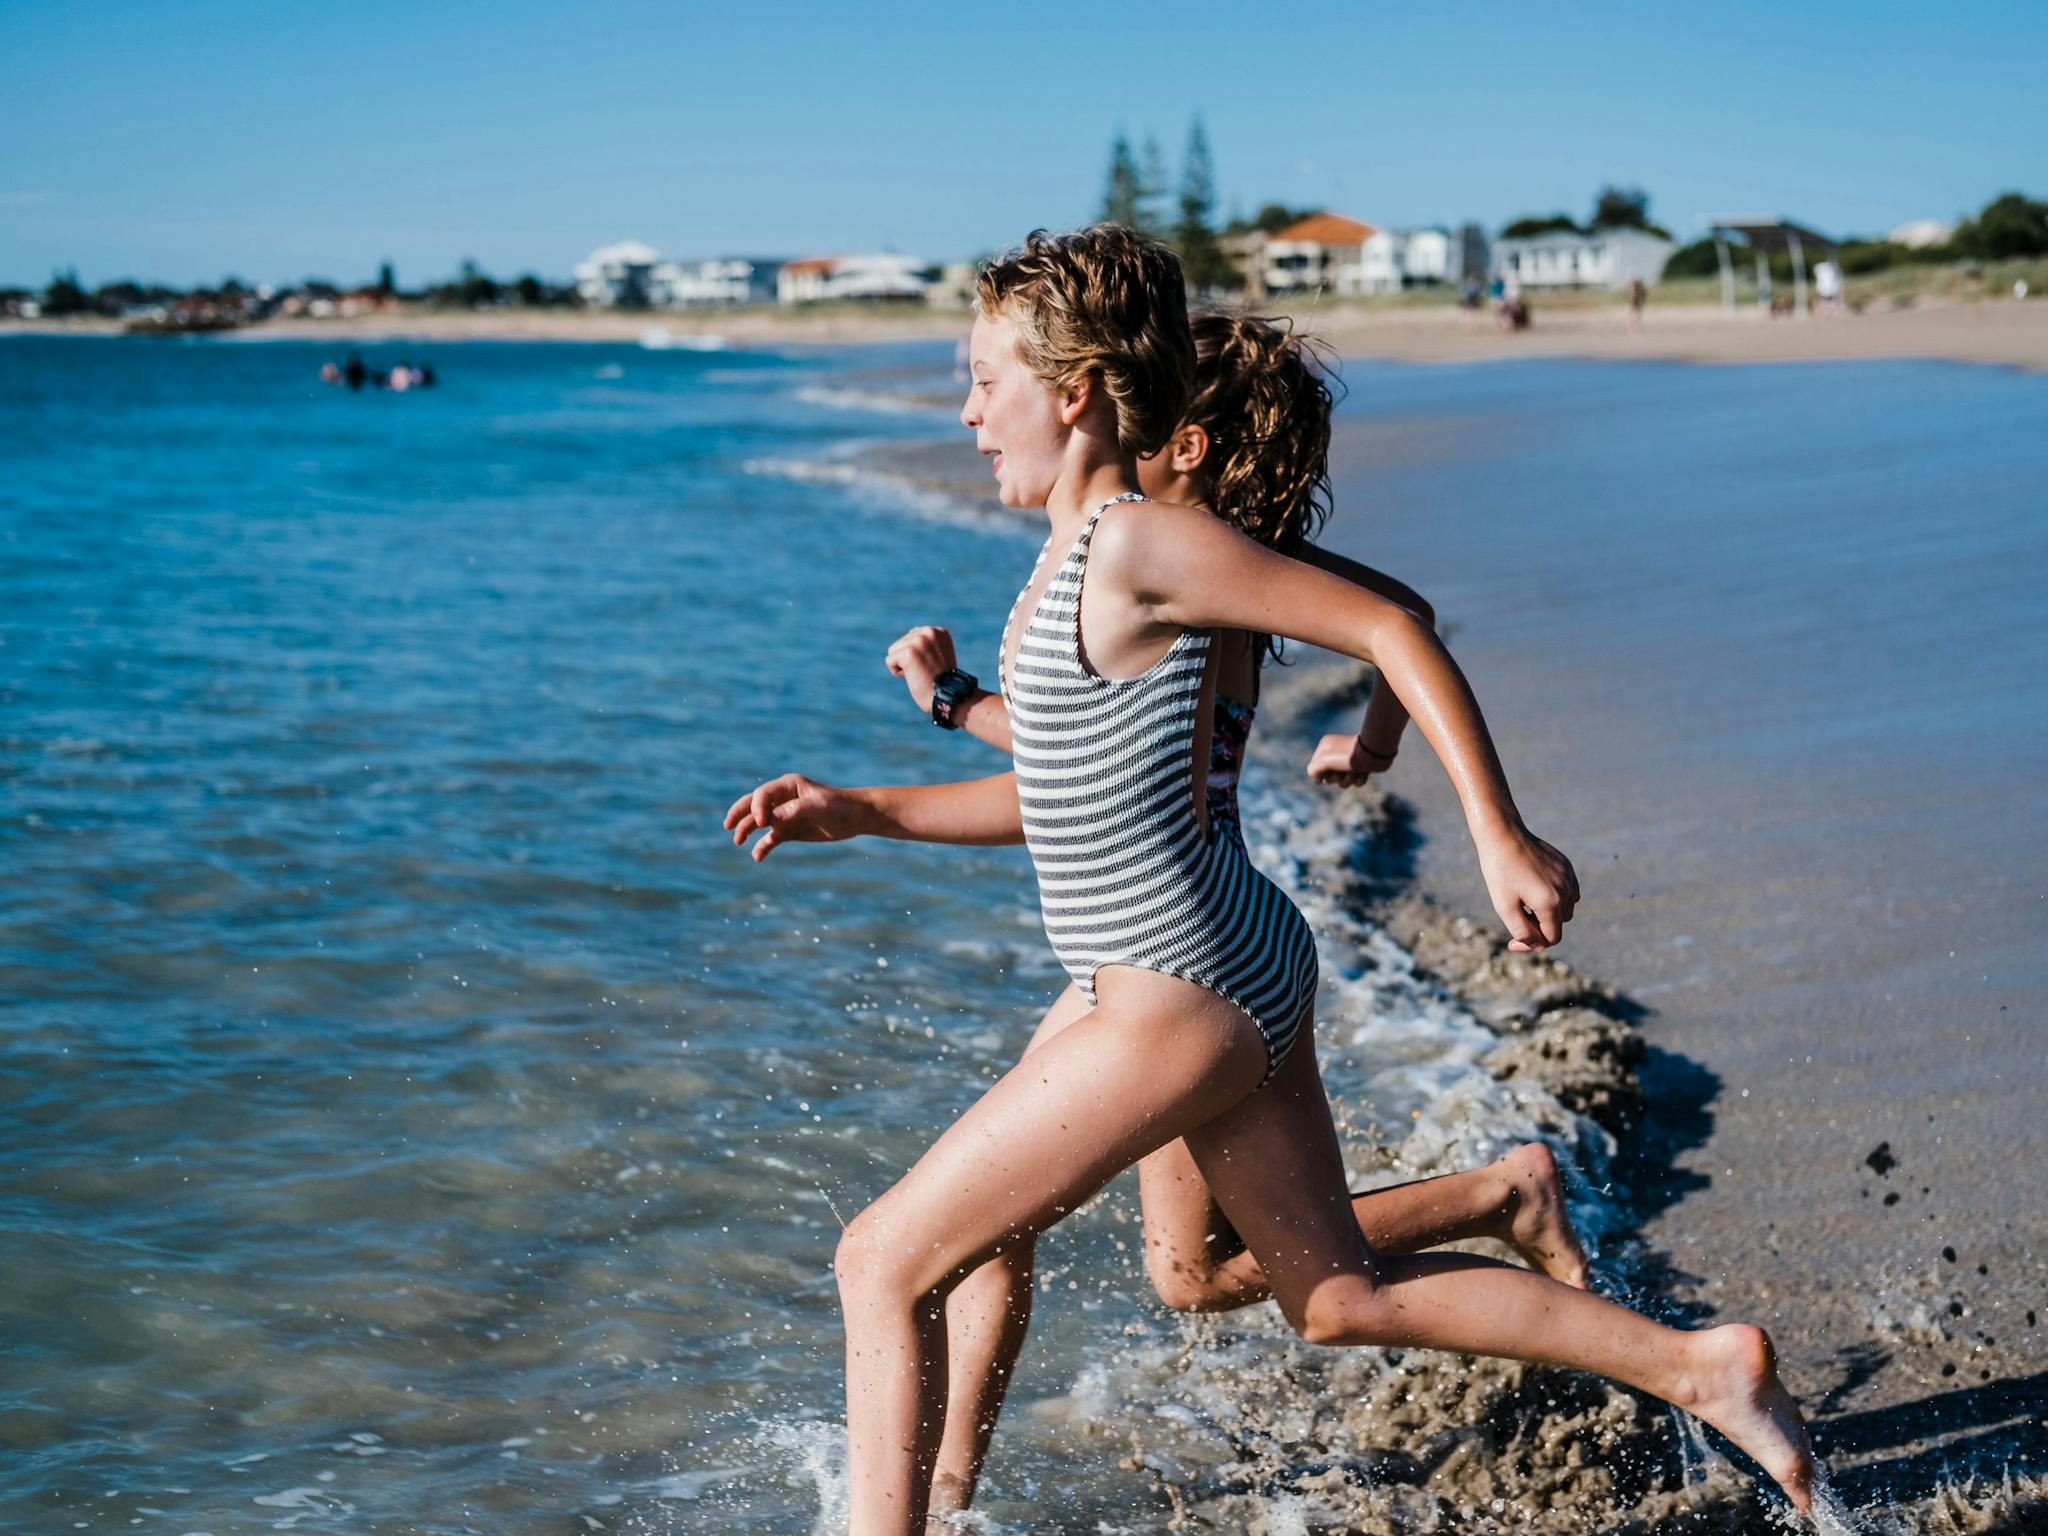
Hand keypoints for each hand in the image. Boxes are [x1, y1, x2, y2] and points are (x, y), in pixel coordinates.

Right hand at [723, 774, 869, 861]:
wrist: (856, 817)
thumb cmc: (840, 806)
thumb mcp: (819, 806)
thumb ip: (795, 810)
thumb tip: (771, 820)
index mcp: (788, 786)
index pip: (763, 794)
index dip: (757, 807)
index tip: (762, 823)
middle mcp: (782, 799)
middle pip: (754, 805)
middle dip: (740, 814)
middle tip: (727, 826)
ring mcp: (784, 815)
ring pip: (759, 823)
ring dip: (747, 830)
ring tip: (738, 842)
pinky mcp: (790, 831)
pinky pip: (771, 839)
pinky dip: (763, 846)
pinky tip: (758, 856)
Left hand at [885, 625, 956, 713]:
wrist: (948, 697)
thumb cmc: (942, 681)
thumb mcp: (938, 655)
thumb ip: (926, 643)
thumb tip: (909, 636)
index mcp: (939, 631)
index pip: (912, 636)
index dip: (917, 655)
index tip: (931, 666)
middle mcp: (930, 632)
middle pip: (901, 643)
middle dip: (908, 659)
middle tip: (925, 671)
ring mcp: (920, 641)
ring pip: (893, 651)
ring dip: (902, 665)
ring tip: (920, 673)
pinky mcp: (909, 652)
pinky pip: (890, 660)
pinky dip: (897, 672)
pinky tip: (913, 677)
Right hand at [1307, 732, 1395, 787]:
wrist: (1375, 753)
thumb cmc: (1348, 755)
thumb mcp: (1325, 761)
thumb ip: (1313, 770)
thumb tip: (1317, 778)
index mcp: (1326, 747)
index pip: (1315, 767)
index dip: (1321, 774)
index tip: (1329, 771)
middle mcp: (1336, 752)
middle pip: (1329, 777)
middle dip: (1336, 778)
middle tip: (1343, 771)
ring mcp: (1349, 760)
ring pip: (1342, 781)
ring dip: (1348, 780)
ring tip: (1355, 771)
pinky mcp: (1361, 767)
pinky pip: (1356, 781)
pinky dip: (1359, 779)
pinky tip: (1364, 771)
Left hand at [1474, 822, 1580, 952]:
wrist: (1503, 834)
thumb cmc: (1499, 871)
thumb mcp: (1504, 906)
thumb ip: (1522, 931)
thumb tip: (1538, 946)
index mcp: (1550, 903)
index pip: (1552, 938)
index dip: (1532, 945)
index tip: (1512, 942)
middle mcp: (1565, 890)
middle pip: (1559, 925)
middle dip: (1539, 927)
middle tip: (1516, 915)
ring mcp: (1568, 877)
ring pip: (1566, 909)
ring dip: (1549, 913)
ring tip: (1525, 901)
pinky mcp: (1567, 866)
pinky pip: (1569, 891)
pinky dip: (1556, 898)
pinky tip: (1535, 889)